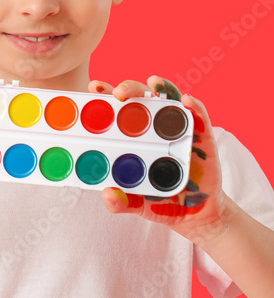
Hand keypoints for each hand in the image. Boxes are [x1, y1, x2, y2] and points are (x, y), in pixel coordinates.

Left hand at [89, 75, 232, 245]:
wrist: (194, 215)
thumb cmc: (160, 203)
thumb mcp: (137, 203)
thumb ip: (121, 202)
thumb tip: (109, 196)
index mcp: (133, 139)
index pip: (117, 111)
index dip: (106, 96)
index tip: (94, 86)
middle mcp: (154, 129)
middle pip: (140, 99)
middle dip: (128, 89)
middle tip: (117, 92)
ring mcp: (178, 130)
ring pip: (169, 100)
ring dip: (162, 87)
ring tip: (152, 82)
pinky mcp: (203, 137)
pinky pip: (199, 117)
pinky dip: (194, 107)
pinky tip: (186, 100)